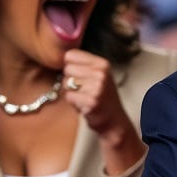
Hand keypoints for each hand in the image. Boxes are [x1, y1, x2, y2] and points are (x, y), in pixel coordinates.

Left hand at [62, 49, 145, 174]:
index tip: (80, 75)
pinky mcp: (91, 101)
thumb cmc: (102, 97)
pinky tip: (84, 105)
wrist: (114, 121)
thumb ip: (84, 64)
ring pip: (66, 83)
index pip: (70, 55)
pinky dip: (73, 103)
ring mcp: (97, 87)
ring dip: (71, 92)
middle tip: (83, 90)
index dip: (70, 66)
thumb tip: (62, 57)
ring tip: (84, 97)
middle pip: (66, 69)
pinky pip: (68, 96)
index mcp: (102, 63)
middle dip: (70, 80)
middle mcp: (101, 73)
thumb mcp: (99, 75)